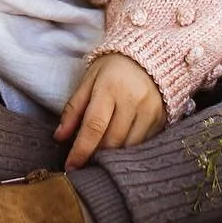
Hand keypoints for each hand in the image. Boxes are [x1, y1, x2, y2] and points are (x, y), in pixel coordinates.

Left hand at [55, 53, 165, 169]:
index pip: (94, 126)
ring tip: (100, 156)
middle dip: (96, 155)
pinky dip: (129, 150)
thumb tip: (59, 137)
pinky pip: (143, 144)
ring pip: (129, 147)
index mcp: (109, 88)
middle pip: (112, 141)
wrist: (148, 55)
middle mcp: (133, 101)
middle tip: (84, 163)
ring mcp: (150, 111)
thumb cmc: (112, 68)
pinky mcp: (162, 119)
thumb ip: (73, 109)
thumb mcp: (88, 80)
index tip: (70, 167)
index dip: (81, 150)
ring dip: (113, 156)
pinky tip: (120, 148)